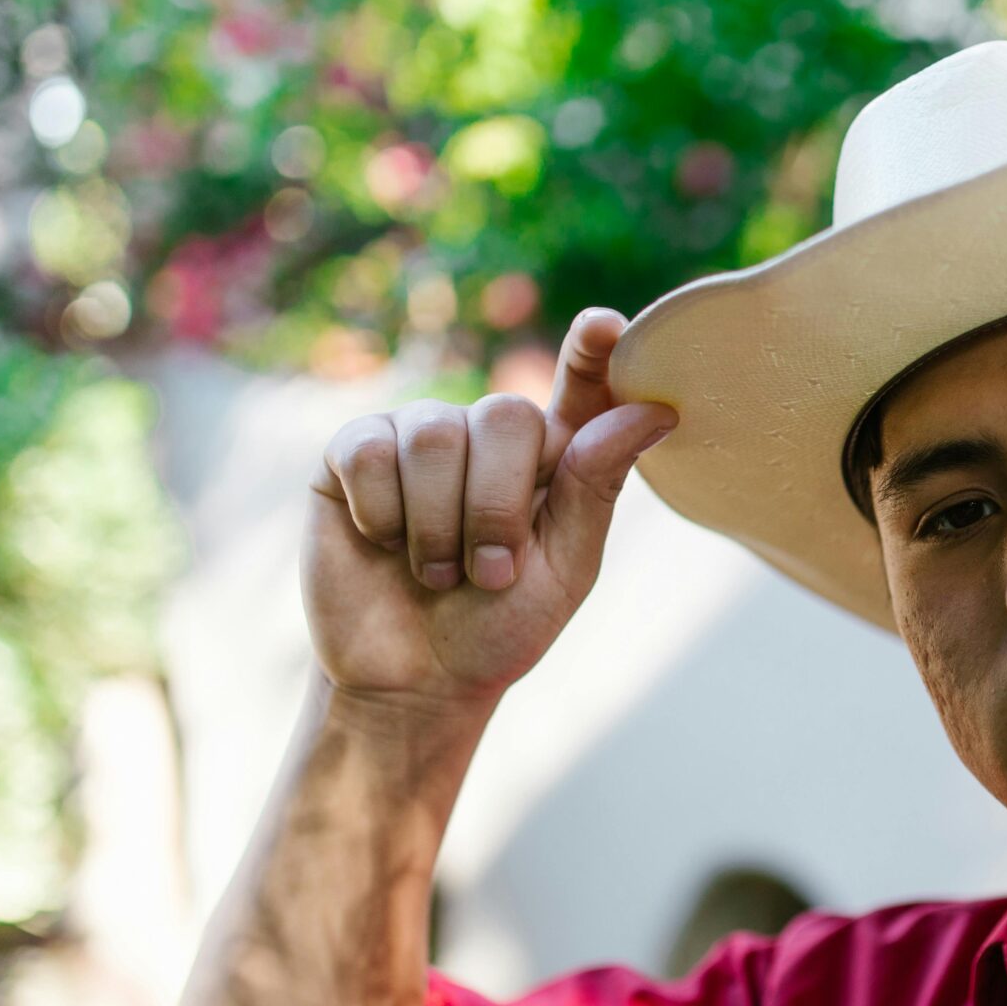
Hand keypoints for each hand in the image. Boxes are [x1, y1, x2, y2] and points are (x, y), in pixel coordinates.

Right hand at [302, 307, 675, 717]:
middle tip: (488, 574)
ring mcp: (417, 435)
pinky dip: (383, 515)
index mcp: (552, 458)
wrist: (412, 680)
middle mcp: (485, 433)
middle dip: (497, 508)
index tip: (608, 326)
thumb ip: (596, 487)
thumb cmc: (497, 628)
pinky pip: (369, 453)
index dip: (593, 353)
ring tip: (439, 573)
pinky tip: (384, 544)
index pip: (581, 388)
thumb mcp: (563, 570)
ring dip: (439, 526)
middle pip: (505, 414)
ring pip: (435, 436)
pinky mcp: (352, 453)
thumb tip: (654, 410)